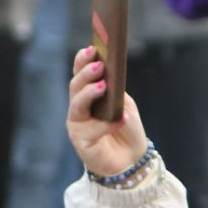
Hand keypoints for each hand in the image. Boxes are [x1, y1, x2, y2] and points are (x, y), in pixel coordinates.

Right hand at [66, 46, 148, 174]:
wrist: (131, 159)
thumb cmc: (126, 129)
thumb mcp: (125, 105)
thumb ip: (116, 92)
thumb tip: (110, 79)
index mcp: (88, 95)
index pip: (80, 74)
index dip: (82, 61)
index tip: (91, 48)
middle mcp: (78, 108)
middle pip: (75, 87)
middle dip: (85, 74)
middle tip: (99, 64)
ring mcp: (77, 125)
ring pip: (77, 105)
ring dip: (89, 94)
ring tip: (103, 86)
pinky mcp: (81, 141)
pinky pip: (92, 129)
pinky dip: (108, 124)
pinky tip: (121, 119)